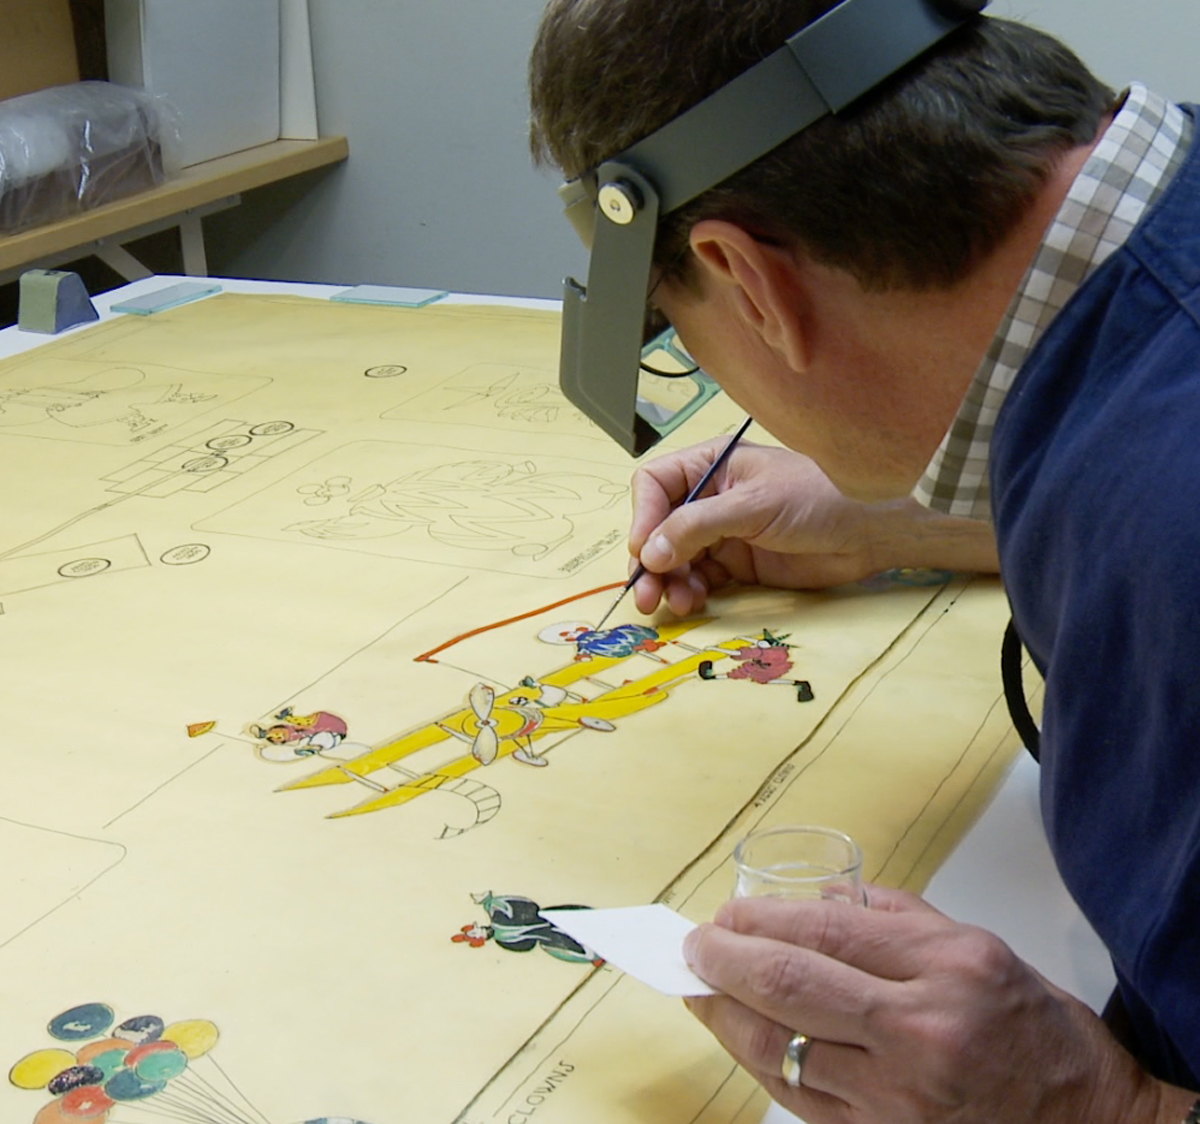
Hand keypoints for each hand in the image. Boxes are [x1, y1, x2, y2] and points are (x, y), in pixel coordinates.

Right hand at [628, 441, 997, 615]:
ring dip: (668, 581)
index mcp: (711, 466)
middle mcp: (710, 497)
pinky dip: (691, 591)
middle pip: (659, 528)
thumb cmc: (817, 498)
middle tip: (645, 594)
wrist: (871, 530)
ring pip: (676, 558)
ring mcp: (723, 532)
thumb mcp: (753, 506)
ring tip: (674, 603)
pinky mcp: (739, 564)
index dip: (643, 517)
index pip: (655, 485)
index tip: (644, 550)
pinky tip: (694, 603)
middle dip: (650, 561)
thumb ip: (698, 526)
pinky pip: (700, 578)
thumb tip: (649, 553)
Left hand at [682, 889, 1181, 1123]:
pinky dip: (758, 1062)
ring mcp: (898, 1097)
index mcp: (944, 966)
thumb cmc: (1031, 1025)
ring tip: (700, 990)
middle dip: (723, 961)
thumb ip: (889, 913)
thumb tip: (813, 896)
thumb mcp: (973, 942)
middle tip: (694, 947)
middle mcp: (918, 1032)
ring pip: (777, 1048)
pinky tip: (740, 1037)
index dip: (758, 920)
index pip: (822, 929)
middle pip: (788, 987)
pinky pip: (798, 1097)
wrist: (1086, 1122)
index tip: (726, 914)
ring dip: (724, 1014)